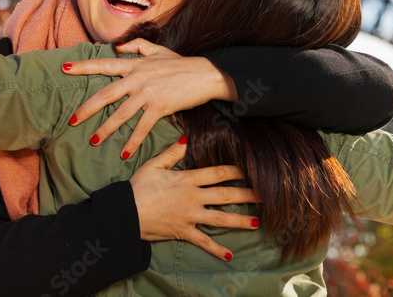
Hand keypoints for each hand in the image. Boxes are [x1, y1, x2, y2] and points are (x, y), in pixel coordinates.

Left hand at [63, 39, 237, 157]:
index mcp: (135, 65)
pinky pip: (142, 127)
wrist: (205, 74)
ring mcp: (148, 93)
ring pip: (121, 114)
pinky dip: (133, 142)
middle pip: (106, 94)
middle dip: (87, 108)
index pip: (104, 64)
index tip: (64, 68)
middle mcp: (137, 78)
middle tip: (72, 120)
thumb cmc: (181, 63)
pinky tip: (125, 154)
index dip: (83, 66)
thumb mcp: (158, 50)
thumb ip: (137, 47)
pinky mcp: (160, 107)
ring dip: (106, 129)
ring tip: (94, 140)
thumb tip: (118, 47)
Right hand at [130, 137, 258, 260]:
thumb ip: (172, 152)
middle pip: (225, 195)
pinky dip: (216, 249)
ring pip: (220, 218)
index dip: (235, 170)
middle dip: (247, 194)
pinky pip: (203, 241)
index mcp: (187, 179)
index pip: (216, 173)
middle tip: (266, 195)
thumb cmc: (138, 187)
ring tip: (257, 222)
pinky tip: (230, 254)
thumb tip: (186, 138)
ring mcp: (190, 216)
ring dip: (240, 220)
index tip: (251, 169)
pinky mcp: (184, 232)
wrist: (126, 214)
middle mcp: (193, 198)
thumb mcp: (153, 165)